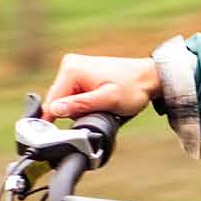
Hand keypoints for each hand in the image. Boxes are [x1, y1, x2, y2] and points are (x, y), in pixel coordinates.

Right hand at [44, 54, 159, 120]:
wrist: (148, 78)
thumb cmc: (133, 88)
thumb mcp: (108, 100)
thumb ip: (81, 105)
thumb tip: (55, 110)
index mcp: (71, 70)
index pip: (52, 101)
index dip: (53, 119)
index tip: (55, 135)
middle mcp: (69, 65)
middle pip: (59, 101)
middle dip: (74, 112)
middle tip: (97, 112)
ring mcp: (74, 68)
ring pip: (67, 100)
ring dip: (81, 108)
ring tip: (102, 106)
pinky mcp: (80, 73)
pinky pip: (74, 95)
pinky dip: (84, 103)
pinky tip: (99, 102)